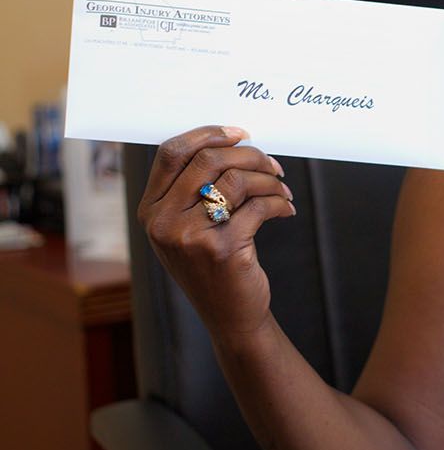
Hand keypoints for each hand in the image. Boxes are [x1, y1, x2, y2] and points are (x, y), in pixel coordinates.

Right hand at [138, 124, 294, 341]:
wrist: (231, 316)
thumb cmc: (213, 265)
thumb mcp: (187, 228)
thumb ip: (193, 189)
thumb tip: (234, 141)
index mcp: (150, 211)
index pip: (171, 152)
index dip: (208, 134)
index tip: (240, 134)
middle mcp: (162, 223)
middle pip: (207, 159)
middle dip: (249, 155)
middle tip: (272, 165)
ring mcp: (190, 237)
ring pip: (236, 180)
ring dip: (268, 180)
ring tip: (282, 190)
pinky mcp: (222, 249)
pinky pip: (258, 207)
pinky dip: (279, 202)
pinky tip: (286, 209)